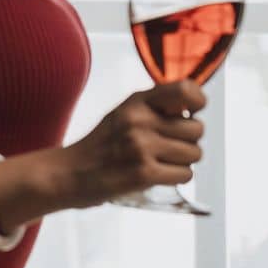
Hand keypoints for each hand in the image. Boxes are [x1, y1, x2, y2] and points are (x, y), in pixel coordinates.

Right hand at [50, 80, 206, 207]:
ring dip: (184, 161)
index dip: (198, 102)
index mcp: (137, 101)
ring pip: (194, 153)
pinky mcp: (143, 174)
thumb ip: (156, 107)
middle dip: (190, 141)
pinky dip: (177, 177)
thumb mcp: (125, 113)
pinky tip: (161, 175)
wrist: (69, 174)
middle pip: (196, 128)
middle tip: (172, 147)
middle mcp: (140, 120)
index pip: (185, 91)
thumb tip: (193, 108)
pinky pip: (185, 174)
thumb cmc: (102, 145)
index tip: (192, 113)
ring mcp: (142, 147)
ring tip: (163, 162)